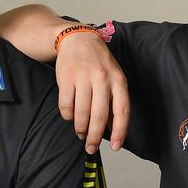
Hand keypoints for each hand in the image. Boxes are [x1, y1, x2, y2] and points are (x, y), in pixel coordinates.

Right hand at [54, 31, 128, 153]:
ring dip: (80, 128)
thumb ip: (115, 102)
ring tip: (80, 133)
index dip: (120, 132)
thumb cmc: (99, 63)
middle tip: (91, 148)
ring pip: (81, 113)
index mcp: (118, 81)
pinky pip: (66, 105)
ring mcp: (83, 77)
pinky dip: (68, 116)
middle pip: (99, 116)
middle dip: (95, 137)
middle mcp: (102, 79)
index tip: (116, 147)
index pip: (122, 111)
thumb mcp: (114, 78)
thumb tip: (113, 129)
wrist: (79, 39)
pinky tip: (70, 116)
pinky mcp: (66, 77)